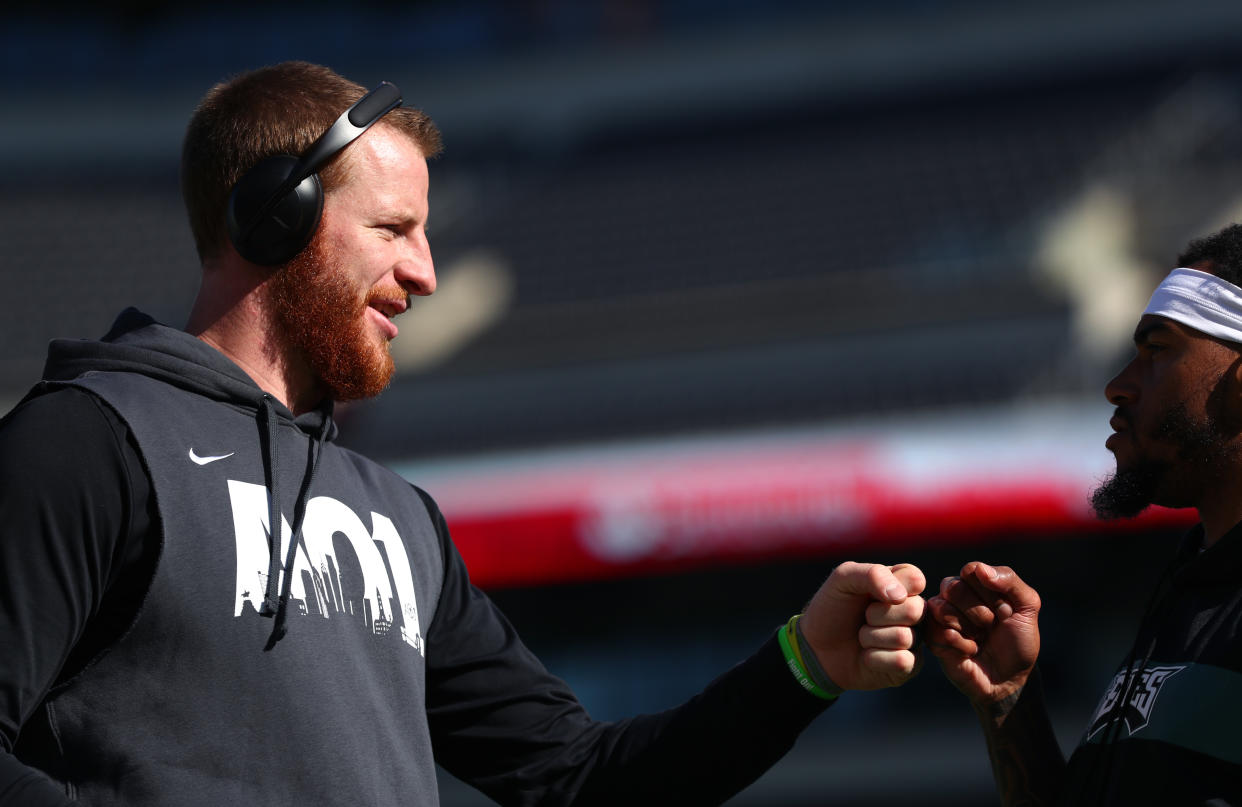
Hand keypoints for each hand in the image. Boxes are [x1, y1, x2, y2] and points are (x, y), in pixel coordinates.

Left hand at [799, 562, 925, 690]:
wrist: (815, 648)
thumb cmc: (832, 609)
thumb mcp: (842, 580)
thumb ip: (872, 574)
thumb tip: (900, 596)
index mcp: (902, 585)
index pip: (915, 578)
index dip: (891, 586)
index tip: (869, 592)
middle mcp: (913, 611)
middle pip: (915, 609)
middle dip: (876, 614)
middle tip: (863, 617)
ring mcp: (913, 639)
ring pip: (903, 637)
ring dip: (871, 637)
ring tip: (861, 636)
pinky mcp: (909, 666)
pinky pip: (902, 661)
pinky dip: (874, 658)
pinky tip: (866, 656)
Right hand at [925, 562, 1040, 707]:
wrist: (1011, 679)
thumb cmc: (1018, 641)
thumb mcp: (1028, 608)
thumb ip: (1010, 581)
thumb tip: (979, 569)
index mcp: (975, 584)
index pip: (971, 571)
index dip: (990, 592)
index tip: (1006, 611)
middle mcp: (953, 596)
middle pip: (952, 587)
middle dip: (980, 612)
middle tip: (991, 627)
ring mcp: (940, 617)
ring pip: (940, 608)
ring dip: (969, 628)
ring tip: (980, 639)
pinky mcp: (932, 638)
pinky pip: (936, 631)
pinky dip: (961, 644)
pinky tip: (970, 651)